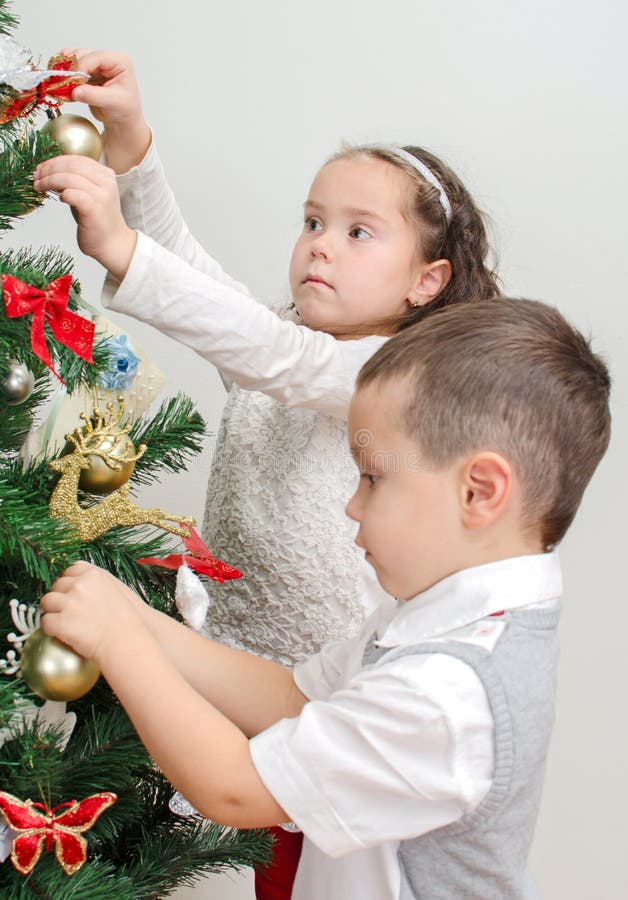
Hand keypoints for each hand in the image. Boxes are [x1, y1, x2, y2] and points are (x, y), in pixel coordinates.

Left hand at [32, 155, 135, 279]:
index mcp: (105, 174)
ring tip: (38, 186)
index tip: (41, 168)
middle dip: (49, 169)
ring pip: (68, 178)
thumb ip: (76, 180)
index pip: (76, 159)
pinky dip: (62, 193)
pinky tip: (59, 199)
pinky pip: (72, 194)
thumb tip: (50, 169)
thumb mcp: (89, 193)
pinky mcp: (94, 208)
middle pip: (71, 165)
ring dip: (49, 181)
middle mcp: (105, 182)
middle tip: (36, 176)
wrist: (113, 243)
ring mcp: (101, 195)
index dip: (54, 161)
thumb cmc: (97, 219)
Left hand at [40, 561, 143, 666]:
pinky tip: (63, 633)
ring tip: (66, 622)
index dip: (69, 583)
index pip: (70, 570)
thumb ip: (96, 583)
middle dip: (61, 597)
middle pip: (57, 585)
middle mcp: (80, 585)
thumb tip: (78, 584)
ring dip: (53, 611)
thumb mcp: (116, 589)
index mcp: (93, 574)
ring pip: (47, 602)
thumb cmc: (125, 620)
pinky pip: (45, 622)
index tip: (72, 593)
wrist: (125, 642)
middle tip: (71, 611)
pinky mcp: (61, 622)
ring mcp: (69, 603)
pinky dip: (52, 629)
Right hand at [63, 48, 150, 172]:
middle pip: (83, 55)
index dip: (82, 66)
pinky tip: (58, 81)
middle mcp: (108, 59)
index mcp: (120, 61)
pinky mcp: (87, 73)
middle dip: (71, 67)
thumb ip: (93, 95)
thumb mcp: (112, 103)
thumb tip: (75, 91)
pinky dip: (64, 74)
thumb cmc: (124, 111)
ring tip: (57, 80)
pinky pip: (72, 69)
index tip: (73, 80)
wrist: (121, 122)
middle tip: (61, 80)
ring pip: (75, 60)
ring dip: (65, 69)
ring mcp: (96, 65)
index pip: (97, 57)